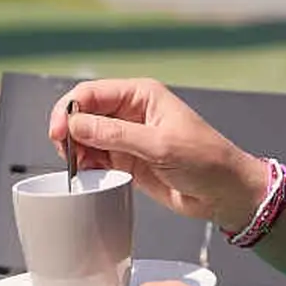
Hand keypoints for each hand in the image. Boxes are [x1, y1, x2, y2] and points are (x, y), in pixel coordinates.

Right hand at [50, 78, 263, 232]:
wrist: (226, 193)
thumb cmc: (206, 160)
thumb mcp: (159, 145)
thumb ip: (115, 134)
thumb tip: (76, 124)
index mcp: (141, 95)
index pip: (91, 93)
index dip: (69, 110)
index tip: (59, 132)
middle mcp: (131, 112)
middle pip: (83, 114)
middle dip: (69, 131)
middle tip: (66, 153)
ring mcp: (128, 137)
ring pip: (86, 137)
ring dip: (77, 151)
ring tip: (80, 167)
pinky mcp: (127, 160)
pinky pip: (96, 158)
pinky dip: (87, 166)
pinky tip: (90, 175)